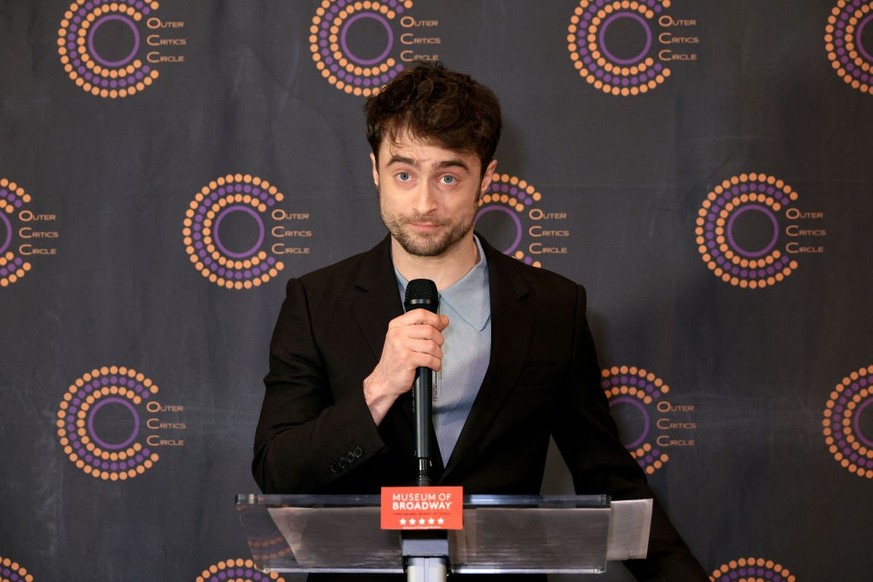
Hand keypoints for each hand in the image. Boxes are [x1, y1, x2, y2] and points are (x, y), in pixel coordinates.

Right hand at [363, 308, 448, 424]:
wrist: (384, 380)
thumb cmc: (396, 360)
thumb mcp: (405, 339)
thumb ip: (422, 327)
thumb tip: (443, 320)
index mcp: (397, 325)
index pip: (420, 313)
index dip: (435, 319)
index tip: (440, 325)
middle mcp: (397, 333)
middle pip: (429, 329)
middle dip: (439, 340)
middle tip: (436, 347)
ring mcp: (401, 346)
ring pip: (431, 345)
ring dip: (438, 354)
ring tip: (434, 358)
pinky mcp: (406, 359)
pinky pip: (430, 359)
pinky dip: (436, 364)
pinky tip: (433, 365)